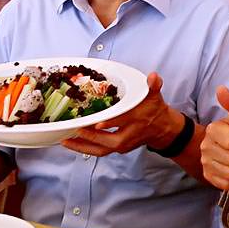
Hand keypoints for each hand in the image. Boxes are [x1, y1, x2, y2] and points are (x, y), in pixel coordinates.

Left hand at [61, 73, 178, 156]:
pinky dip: (84, 148)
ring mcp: (122, 145)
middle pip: (111, 141)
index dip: (112, 123)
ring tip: (65, 141)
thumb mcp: (155, 96)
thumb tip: (153, 76)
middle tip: (77, 130)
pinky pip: (98, 151)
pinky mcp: (116, 149)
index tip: (99, 123)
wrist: (162, 129)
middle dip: (93, 137)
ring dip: (83, 147)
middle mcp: (129, 135)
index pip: (124, 122)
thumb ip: (153, 86)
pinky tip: (71, 143)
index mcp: (138, 120)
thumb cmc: (155, 111)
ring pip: (102, 150)